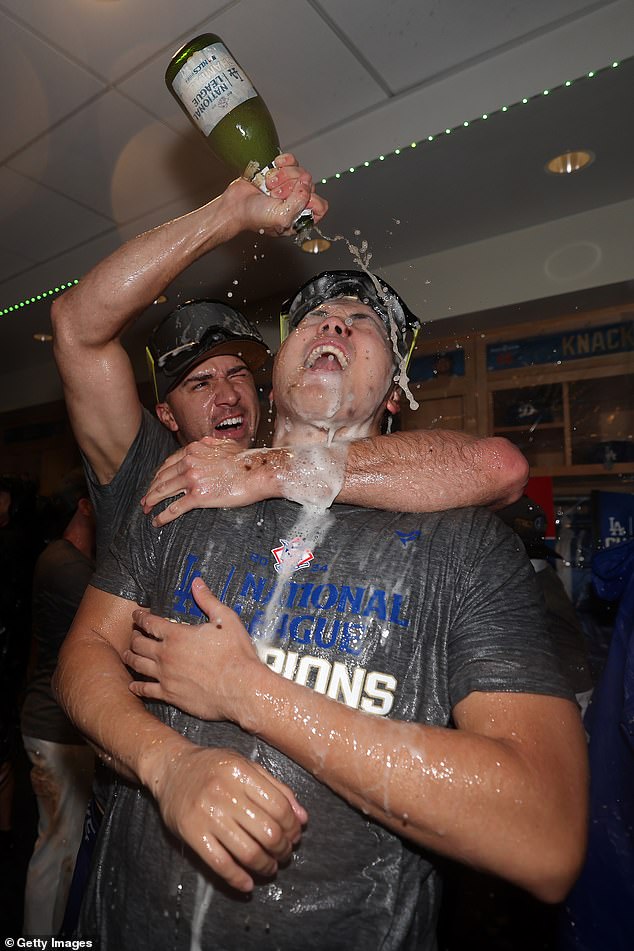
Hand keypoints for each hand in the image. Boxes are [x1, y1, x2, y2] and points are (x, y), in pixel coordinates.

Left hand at [126, 578, 261, 721]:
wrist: (241, 688)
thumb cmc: (235, 654)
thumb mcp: (226, 619)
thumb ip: (208, 600)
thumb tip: (197, 583)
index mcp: (177, 635)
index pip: (150, 623)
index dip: (141, 616)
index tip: (137, 614)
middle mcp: (165, 655)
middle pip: (139, 643)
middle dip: (134, 636)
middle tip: (134, 633)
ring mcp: (165, 676)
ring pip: (138, 665)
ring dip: (130, 657)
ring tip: (127, 654)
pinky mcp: (170, 695)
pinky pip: (146, 690)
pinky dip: (136, 687)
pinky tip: (133, 685)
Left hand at [141, 440, 279, 525]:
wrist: (257, 471)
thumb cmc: (246, 460)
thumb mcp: (225, 444)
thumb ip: (209, 445)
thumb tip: (204, 445)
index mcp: (194, 449)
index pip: (169, 463)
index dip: (159, 475)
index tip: (155, 483)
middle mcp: (189, 462)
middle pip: (162, 477)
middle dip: (151, 489)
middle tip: (145, 499)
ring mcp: (192, 478)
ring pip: (164, 491)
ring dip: (151, 501)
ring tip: (146, 509)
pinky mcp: (198, 496)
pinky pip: (174, 507)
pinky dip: (162, 516)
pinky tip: (157, 521)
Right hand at [151, 743, 306, 891]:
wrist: (172, 768)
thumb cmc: (214, 767)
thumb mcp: (246, 766)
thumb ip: (277, 789)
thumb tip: (302, 818)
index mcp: (240, 772)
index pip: (279, 807)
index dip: (293, 827)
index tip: (295, 835)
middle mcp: (224, 793)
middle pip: (267, 832)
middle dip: (283, 849)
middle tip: (284, 853)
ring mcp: (206, 815)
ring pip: (247, 852)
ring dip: (265, 866)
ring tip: (270, 867)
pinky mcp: (191, 834)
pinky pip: (220, 864)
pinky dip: (237, 879)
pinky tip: (248, 884)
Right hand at [226, 152, 327, 236]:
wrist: (235, 205)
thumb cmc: (254, 216)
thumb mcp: (282, 217)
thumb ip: (299, 202)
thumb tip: (307, 183)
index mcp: (301, 217)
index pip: (321, 206)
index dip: (310, 200)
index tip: (296, 199)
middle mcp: (297, 202)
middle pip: (310, 185)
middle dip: (291, 187)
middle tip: (275, 194)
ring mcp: (289, 186)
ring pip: (300, 172)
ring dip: (283, 175)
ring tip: (269, 185)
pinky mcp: (280, 172)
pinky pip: (292, 161)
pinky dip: (284, 161)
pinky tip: (274, 165)